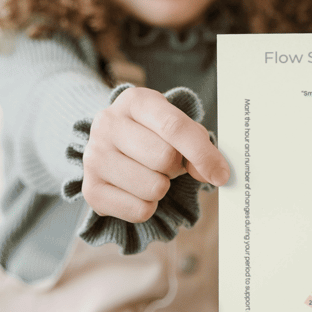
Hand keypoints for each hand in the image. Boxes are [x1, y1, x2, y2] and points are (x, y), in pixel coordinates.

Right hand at [81, 86, 229, 222]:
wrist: (112, 144)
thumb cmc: (153, 133)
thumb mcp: (176, 125)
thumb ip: (198, 144)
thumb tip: (215, 174)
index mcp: (135, 101)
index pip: (174, 127)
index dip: (202, 153)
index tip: (221, 174)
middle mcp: (107, 124)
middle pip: (164, 158)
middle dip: (176, 167)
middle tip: (168, 163)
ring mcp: (94, 157)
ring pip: (153, 188)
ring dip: (162, 187)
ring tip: (150, 173)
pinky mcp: (90, 190)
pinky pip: (139, 211)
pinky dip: (148, 206)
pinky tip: (138, 190)